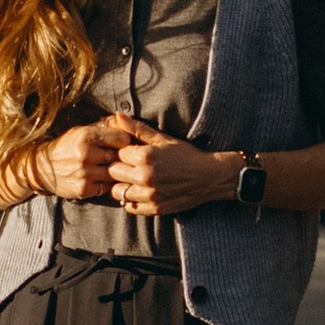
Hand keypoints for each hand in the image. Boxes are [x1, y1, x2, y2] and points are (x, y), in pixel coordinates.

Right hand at [26, 115, 133, 202]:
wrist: (40, 167)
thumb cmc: (65, 146)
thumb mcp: (80, 131)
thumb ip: (102, 127)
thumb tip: (125, 121)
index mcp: (86, 135)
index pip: (122, 138)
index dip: (125, 142)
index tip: (123, 145)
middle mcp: (86, 153)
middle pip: (120, 156)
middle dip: (122, 158)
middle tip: (122, 159)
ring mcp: (85, 173)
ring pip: (115, 173)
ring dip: (115, 172)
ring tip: (112, 169)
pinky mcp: (83, 189)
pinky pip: (106, 187)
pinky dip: (107, 184)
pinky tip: (102, 179)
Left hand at [101, 122, 235, 217]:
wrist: (210, 177)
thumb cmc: (186, 155)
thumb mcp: (163, 138)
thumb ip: (138, 129)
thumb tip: (118, 116)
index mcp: (145, 156)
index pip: (117, 153)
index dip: (123, 152)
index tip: (131, 153)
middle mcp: (145, 177)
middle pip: (114, 172)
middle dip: (119, 167)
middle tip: (130, 166)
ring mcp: (150, 195)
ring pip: (117, 192)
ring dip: (122, 185)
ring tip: (133, 180)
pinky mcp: (155, 208)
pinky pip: (130, 208)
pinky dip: (131, 201)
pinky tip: (140, 192)